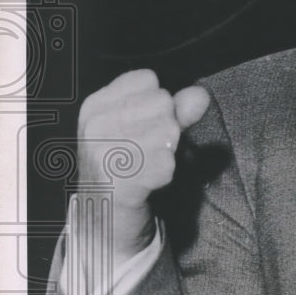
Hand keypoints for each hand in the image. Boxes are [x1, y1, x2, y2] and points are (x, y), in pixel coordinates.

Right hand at [76, 69, 209, 261]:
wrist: (104, 216)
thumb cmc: (128, 164)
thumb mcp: (148, 128)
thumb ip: (177, 108)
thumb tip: (200, 94)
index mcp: (96, 105)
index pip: (148, 79)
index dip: (159, 102)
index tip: (143, 124)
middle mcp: (95, 123)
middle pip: (163, 102)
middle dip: (167, 127)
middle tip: (146, 150)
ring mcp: (103, 151)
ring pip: (168, 131)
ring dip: (167, 152)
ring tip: (145, 166)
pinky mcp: (119, 179)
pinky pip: (167, 163)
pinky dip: (165, 174)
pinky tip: (147, 182)